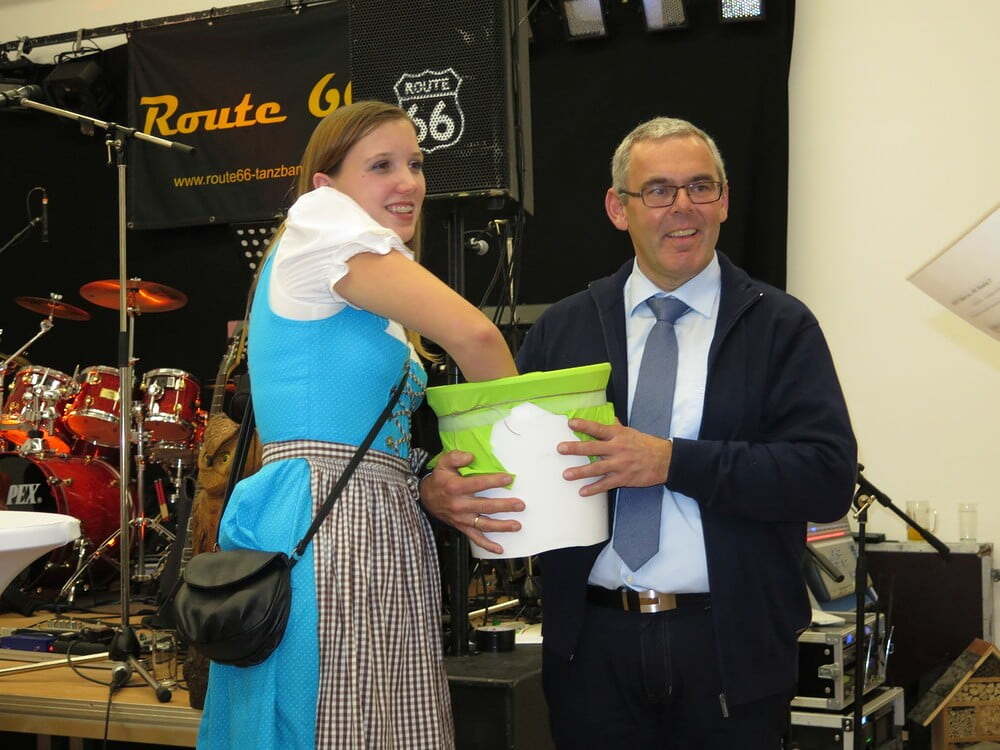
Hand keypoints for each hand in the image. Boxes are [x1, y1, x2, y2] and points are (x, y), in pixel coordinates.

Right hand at [418, 450, 523, 554]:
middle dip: (505, 506)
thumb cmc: (439, 480)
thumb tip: (471, 457)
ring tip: (516, 525)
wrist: (426, 498)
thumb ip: (456, 457)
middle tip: (520, 504)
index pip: (478, 484)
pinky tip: (499, 549)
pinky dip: (487, 545)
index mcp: (456, 488)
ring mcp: (462, 518)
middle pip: (486, 507)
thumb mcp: (443, 463)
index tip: (509, 479)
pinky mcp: (462, 527)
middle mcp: (460, 505)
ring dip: (502, 526)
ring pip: (484, 525)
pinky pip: (475, 538)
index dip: (494, 481)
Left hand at [557, 418, 671, 496]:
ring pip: (596, 468)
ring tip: (566, 474)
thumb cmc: (646, 445)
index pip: (598, 428)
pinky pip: (606, 484)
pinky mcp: (624, 478)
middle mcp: (617, 448)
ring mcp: (620, 464)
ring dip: (580, 472)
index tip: (570, 423)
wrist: (665, 460)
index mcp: (618, 435)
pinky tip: (583, 491)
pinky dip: (593, 489)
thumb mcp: (630, 432)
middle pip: (593, 448)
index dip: (584, 425)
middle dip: (575, 448)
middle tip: (561, 448)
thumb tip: (606, 418)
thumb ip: (615, 427)